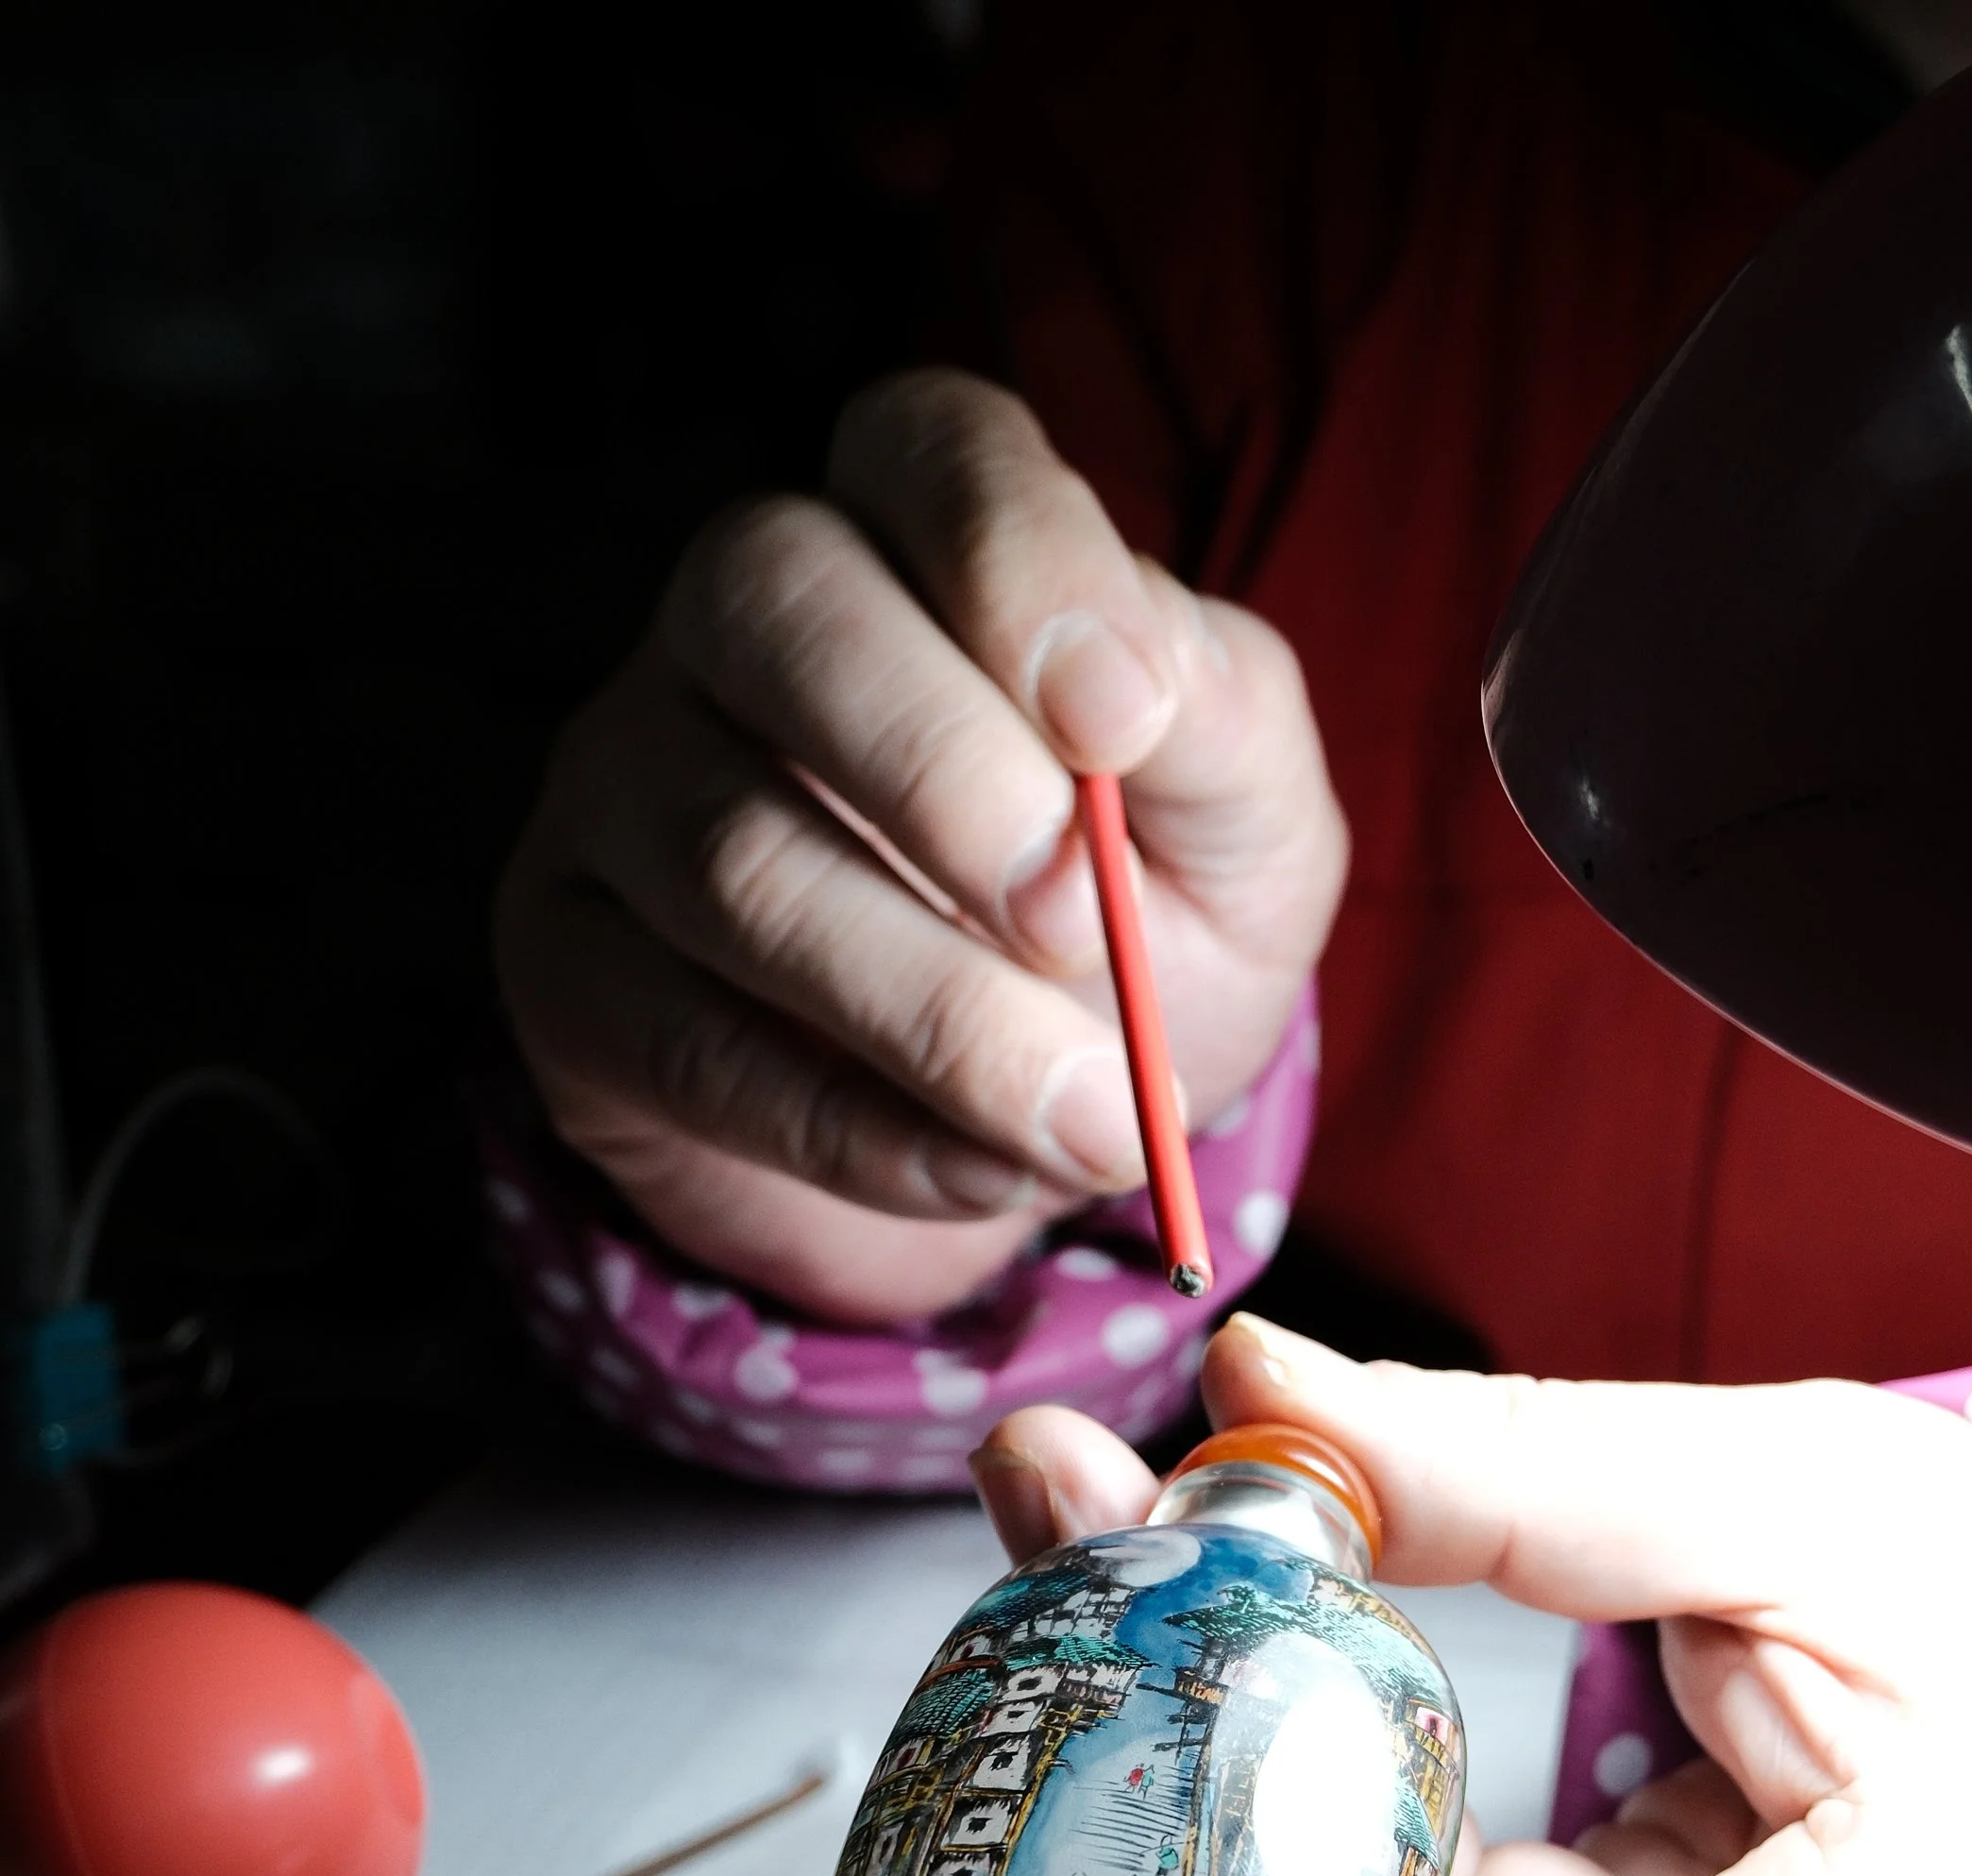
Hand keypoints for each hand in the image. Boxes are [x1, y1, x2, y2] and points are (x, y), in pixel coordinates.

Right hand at [493, 372, 1345, 1325]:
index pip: (926, 445)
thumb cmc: (1141, 932)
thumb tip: (1130, 690)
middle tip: (1080, 929)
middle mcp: (739, 620)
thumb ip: (1217, 726)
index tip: (1120, 721)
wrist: (1033, 1130)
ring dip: (933, 1013)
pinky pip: (688, 1039)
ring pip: (729, 855)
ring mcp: (624, 780)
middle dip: (943, 776)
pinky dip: (860, 1130)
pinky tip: (986, 1172)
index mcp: (917, 531)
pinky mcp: (570, 960)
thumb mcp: (1240, 825)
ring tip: (1092, 1122)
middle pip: (771, 601)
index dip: (1016, 559)